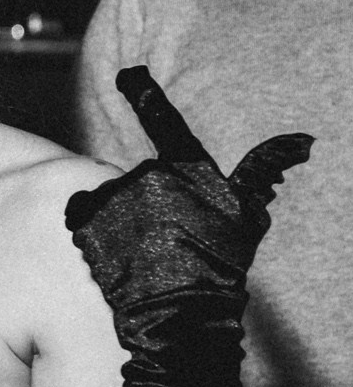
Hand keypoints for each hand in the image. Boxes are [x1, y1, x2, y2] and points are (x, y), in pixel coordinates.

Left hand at [64, 67, 311, 305]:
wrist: (178, 313)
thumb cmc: (218, 267)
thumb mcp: (246, 216)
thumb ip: (263, 170)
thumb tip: (304, 141)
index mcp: (187, 167)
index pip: (165, 122)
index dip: (145, 93)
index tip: (127, 73)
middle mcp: (148, 173)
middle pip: (136, 181)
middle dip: (142, 205)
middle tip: (161, 242)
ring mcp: (114, 195)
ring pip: (109, 200)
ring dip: (118, 222)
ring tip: (140, 255)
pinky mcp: (84, 219)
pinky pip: (81, 216)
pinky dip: (91, 232)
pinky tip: (114, 257)